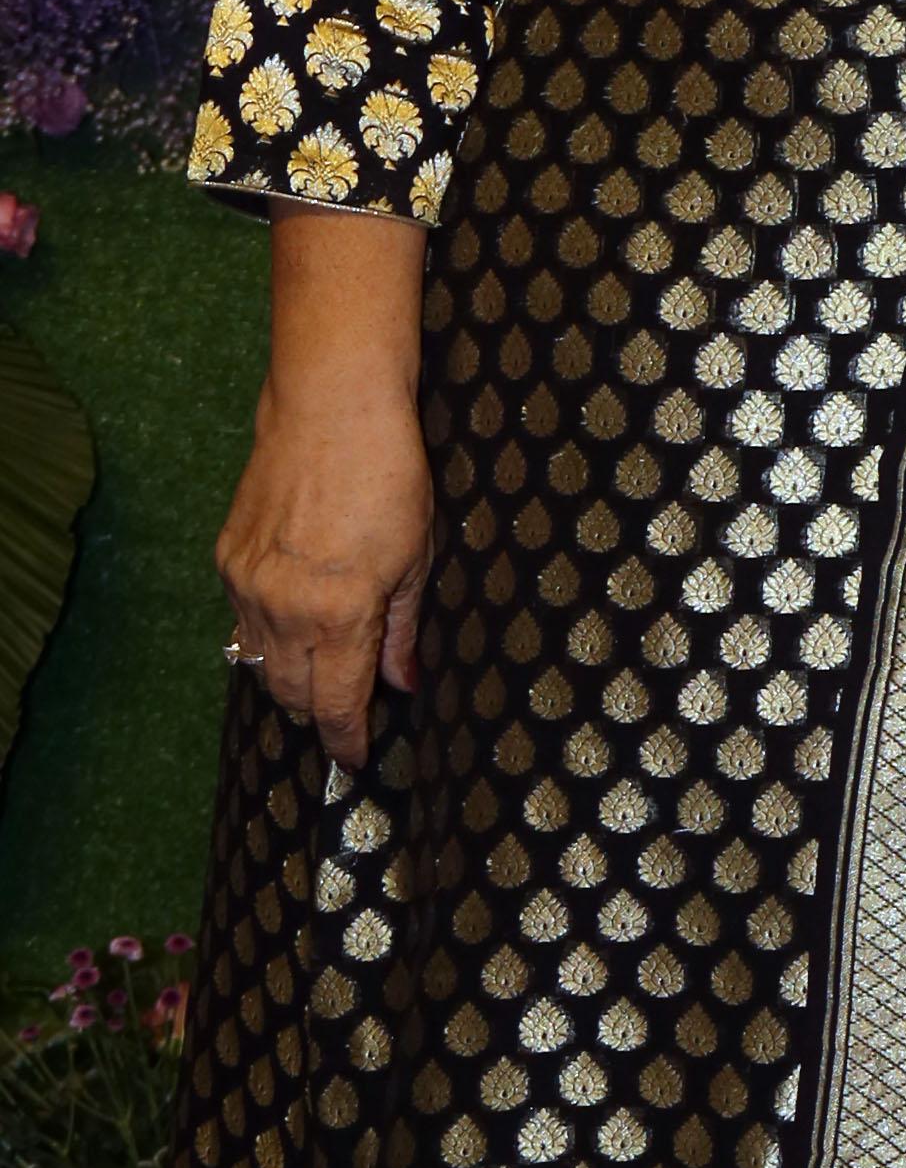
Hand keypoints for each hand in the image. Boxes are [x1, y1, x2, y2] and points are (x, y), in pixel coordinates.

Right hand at [215, 208, 432, 770]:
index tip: (359, 758)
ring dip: (291, 681)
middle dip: (321, 713)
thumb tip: (405, 684)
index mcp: (338, 616)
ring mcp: (246, 584)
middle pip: (292, 694)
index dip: (347, 739)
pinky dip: (266, 640)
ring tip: (322, 680)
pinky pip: (243, 623)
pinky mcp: (227, 559)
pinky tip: (291, 634)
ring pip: (261, 663)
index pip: (337, 705)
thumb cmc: (391, 477)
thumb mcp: (417, 558)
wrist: (331, 409)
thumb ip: (404, 630)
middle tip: (350, 717)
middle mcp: (282, 610)